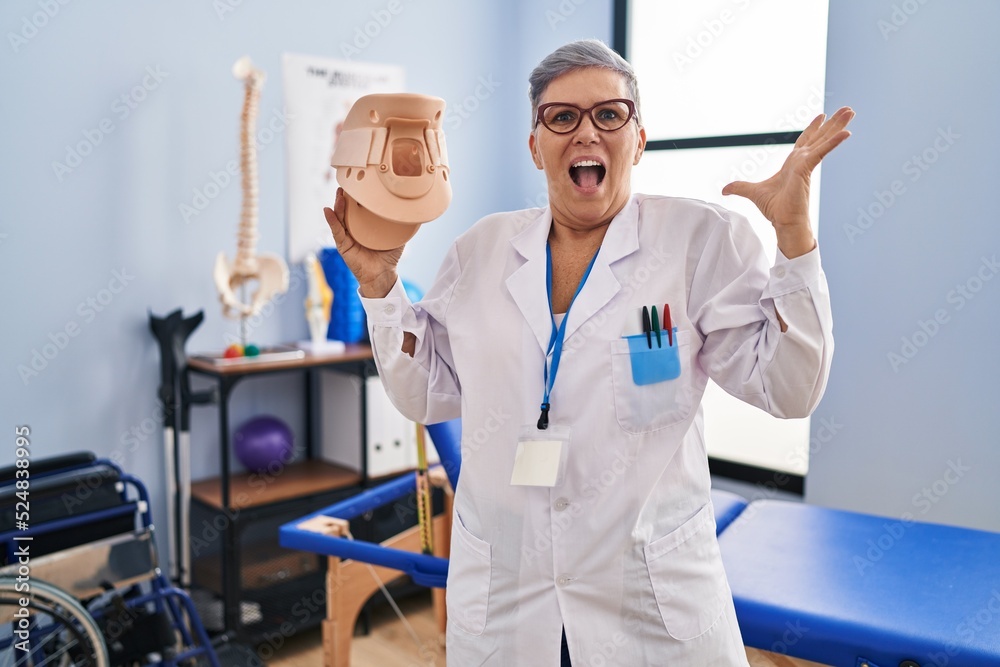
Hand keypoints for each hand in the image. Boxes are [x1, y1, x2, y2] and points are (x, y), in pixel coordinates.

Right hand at [324, 188, 403, 297]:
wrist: (383, 275)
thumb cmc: (389, 256)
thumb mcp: (397, 236)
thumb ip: (402, 224)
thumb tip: (415, 212)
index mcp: (365, 226)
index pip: (359, 208)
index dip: (357, 197)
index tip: (358, 183)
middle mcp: (354, 229)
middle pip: (347, 210)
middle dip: (345, 197)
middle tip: (346, 184)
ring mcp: (347, 237)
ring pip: (340, 217)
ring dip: (338, 204)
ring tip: (339, 193)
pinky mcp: (343, 246)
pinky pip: (336, 231)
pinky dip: (331, 220)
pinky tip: (327, 210)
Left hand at [723, 106, 855, 256]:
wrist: (783, 221)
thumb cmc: (774, 209)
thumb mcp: (752, 192)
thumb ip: (739, 187)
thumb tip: (724, 190)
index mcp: (793, 164)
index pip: (805, 141)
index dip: (813, 129)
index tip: (822, 116)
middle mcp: (802, 161)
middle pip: (819, 137)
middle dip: (833, 123)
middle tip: (847, 109)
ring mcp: (806, 164)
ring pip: (824, 140)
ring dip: (838, 126)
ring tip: (851, 112)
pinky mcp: (807, 169)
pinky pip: (822, 152)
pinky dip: (833, 142)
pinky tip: (846, 133)